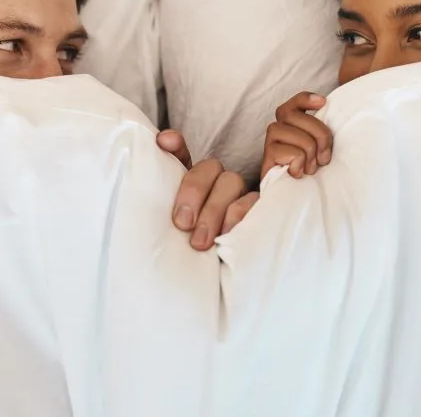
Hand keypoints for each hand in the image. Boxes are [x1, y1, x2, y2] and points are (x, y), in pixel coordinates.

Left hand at [157, 130, 259, 250]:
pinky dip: (239, 216)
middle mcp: (215, 181)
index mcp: (191, 182)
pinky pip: (253, 202)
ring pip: (231, 182)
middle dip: (194, 191)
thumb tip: (162, 146)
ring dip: (214, 210)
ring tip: (201, 242)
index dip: (175, 145)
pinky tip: (227, 235)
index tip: (165, 143)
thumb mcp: (170, 227)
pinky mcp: (258, 210)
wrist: (213, 277)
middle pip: (209, 168)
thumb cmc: (189, 248)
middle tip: (182, 224)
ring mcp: (239, 194)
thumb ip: (162, 191)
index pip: (181, 153)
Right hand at [261, 92, 333, 181]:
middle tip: (324, 158)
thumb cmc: (312, 172)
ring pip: (297, 135)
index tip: (323, 102)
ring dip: (310, 154)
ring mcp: (269, 143)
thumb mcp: (320, 148)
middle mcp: (277, 130)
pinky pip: (293, 153)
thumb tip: (326, 110)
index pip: (294, 103)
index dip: (306, 99)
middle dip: (320, 135)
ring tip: (310, 169)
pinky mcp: (267, 159)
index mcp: (290, 124)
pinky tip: (297, 174)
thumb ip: (320, 132)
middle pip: (296, 116)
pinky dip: (300, 165)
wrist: (297, 199)